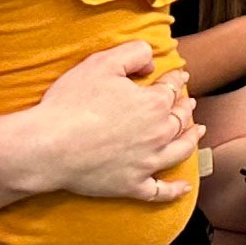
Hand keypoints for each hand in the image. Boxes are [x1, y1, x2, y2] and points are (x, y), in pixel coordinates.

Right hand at [17, 41, 201, 201]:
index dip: (175, 78)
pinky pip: (160, 191)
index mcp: (154, 104)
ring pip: (180, 151)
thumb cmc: (71, 103)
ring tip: (197, 132)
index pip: (171, 87)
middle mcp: (158, 134)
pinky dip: (175, 190)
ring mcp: (147, 163)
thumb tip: (152, 63)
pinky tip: (185, 187)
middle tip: (188, 103)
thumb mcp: (102, 63)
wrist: (48, 147)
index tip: (179, 75)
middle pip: (180, 118)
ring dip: (191, 140)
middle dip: (186, 107)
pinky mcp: (132, 185)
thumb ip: (133, 54)